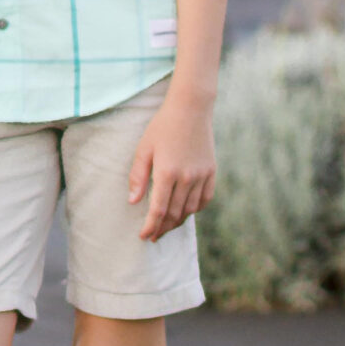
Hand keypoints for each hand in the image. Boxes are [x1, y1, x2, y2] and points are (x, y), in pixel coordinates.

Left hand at [127, 90, 216, 240]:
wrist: (191, 109)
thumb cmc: (162, 127)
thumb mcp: (143, 149)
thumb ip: (138, 177)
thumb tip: (133, 201)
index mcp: (167, 172)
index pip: (158, 210)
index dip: (151, 226)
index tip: (144, 236)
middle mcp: (187, 177)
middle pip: (175, 214)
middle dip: (163, 228)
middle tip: (154, 235)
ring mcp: (202, 175)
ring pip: (190, 209)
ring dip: (178, 222)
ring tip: (167, 227)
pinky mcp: (212, 171)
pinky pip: (205, 199)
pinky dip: (195, 209)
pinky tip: (186, 212)